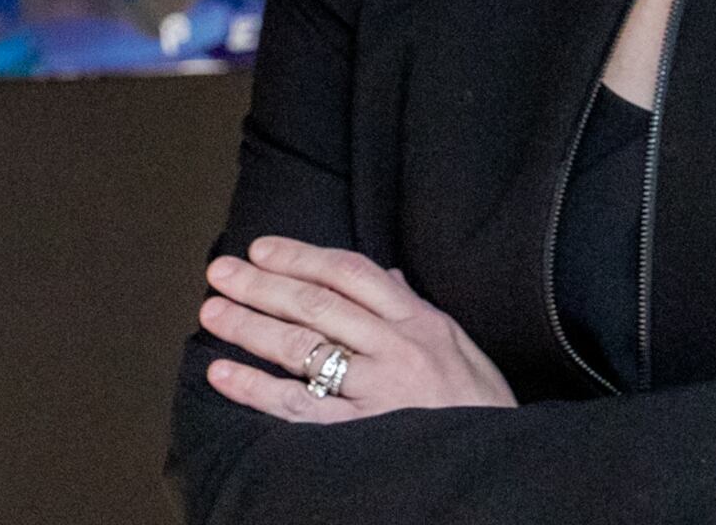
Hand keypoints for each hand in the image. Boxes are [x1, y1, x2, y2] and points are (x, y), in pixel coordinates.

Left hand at [196, 235, 517, 420]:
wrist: (503, 467)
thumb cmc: (480, 407)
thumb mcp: (460, 348)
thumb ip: (416, 308)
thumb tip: (386, 275)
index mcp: (420, 321)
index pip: (350, 273)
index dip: (300, 255)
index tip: (260, 248)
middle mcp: (397, 349)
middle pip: (315, 304)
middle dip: (260, 284)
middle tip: (219, 272)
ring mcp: (379, 391)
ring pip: (301, 348)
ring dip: (249, 327)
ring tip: (212, 312)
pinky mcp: (364, 434)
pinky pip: (299, 407)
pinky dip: (256, 389)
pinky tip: (222, 374)